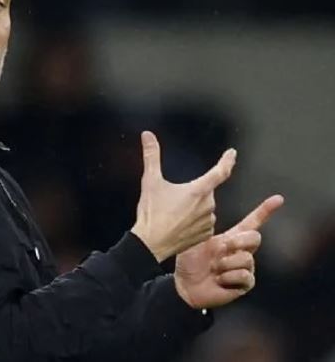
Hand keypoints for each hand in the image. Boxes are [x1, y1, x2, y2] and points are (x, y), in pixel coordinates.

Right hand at [131, 131, 236, 261]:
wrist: (150, 243)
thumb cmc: (151, 212)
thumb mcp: (150, 181)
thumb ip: (151, 156)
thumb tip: (147, 135)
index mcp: (198, 190)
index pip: (220, 171)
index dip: (227, 161)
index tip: (232, 154)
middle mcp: (208, 205)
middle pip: (206, 191)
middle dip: (194, 191)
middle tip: (174, 198)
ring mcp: (208, 221)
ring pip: (205, 208)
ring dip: (194, 207)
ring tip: (174, 214)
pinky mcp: (206, 235)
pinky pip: (204, 223)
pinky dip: (195, 221)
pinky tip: (179, 225)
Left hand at [174, 195, 284, 308]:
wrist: (185, 285)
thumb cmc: (189, 262)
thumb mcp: (195, 240)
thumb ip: (203, 228)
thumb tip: (206, 212)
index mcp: (231, 238)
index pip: (252, 222)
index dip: (265, 210)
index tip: (278, 199)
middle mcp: (241, 251)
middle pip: (255, 237)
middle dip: (239, 241)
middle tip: (222, 248)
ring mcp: (245, 267)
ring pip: (246, 258)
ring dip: (226, 263)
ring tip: (214, 269)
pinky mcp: (245, 283)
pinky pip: (244, 275)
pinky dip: (228, 277)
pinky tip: (219, 279)